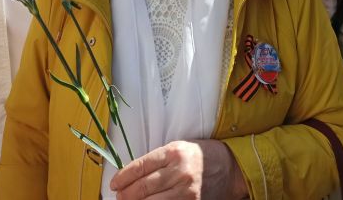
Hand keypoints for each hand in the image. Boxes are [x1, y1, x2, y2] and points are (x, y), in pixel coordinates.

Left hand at [110, 140, 247, 199]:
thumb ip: (156, 160)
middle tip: (119, 197)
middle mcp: (180, 171)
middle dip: (126, 194)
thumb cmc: (199, 155)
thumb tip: (129, 176)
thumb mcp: (177, 148)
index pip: (140, 166)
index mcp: (174, 152)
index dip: (123, 177)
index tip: (114, 183)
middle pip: (143, 187)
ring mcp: (187, 191)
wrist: (229, 166)